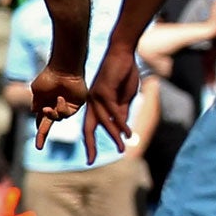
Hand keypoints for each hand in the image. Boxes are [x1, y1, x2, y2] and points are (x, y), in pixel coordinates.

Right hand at [30, 63, 86, 149]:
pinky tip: (60, 99)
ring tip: (48, 107)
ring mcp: (67, 105)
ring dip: (52, 115)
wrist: (63, 68)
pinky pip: (67, 113)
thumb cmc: (48, 76)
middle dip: (43, 135)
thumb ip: (36, 103)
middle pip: (49, 123)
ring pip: (58, 118)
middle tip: (38, 145)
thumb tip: (36, 113)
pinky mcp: (77, 104)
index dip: (40, 132)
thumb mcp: (37, 90)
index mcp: (46, 103)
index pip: (41, 120)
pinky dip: (61, 108)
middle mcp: (56, 105)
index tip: (38, 146)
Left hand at [83, 41, 140, 160]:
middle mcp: (92, 102)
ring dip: (114, 136)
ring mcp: (96, 97)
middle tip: (89, 162)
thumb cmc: (124, 74)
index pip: (91, 127)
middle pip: (88, 128)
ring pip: (103, 122)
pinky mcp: (104, 92)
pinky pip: (112, 112)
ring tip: (122, 148)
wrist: (123, 54)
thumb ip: (121, 112)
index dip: (90, 142)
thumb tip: (121, 128)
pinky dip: (120, 123)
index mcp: (95, 104)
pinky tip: (127, 132)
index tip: (90, 158)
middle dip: (89, 145)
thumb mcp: (124, 97)